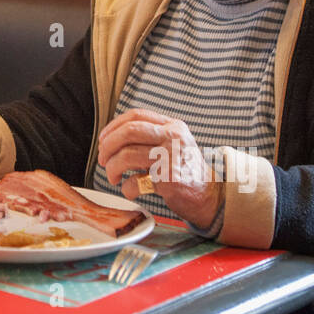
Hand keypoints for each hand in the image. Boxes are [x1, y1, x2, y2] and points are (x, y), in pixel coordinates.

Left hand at [98, 108, 221, 228]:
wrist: (210, 197)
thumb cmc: (185, 171)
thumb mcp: (174, 144)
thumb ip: (151, 136)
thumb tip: (111, 138)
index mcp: (173, 126)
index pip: (136, 116)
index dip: (113, 126)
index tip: (103, 140)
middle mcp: (174, 138)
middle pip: (129, 132)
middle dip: (108, 146)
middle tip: (102, 159)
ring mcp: (172, 158)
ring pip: (127, 155)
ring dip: (112, 168)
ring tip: (113, 177)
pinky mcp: (169, 180)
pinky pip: (135, 181)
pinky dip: (126, 188)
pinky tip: (130, 190)